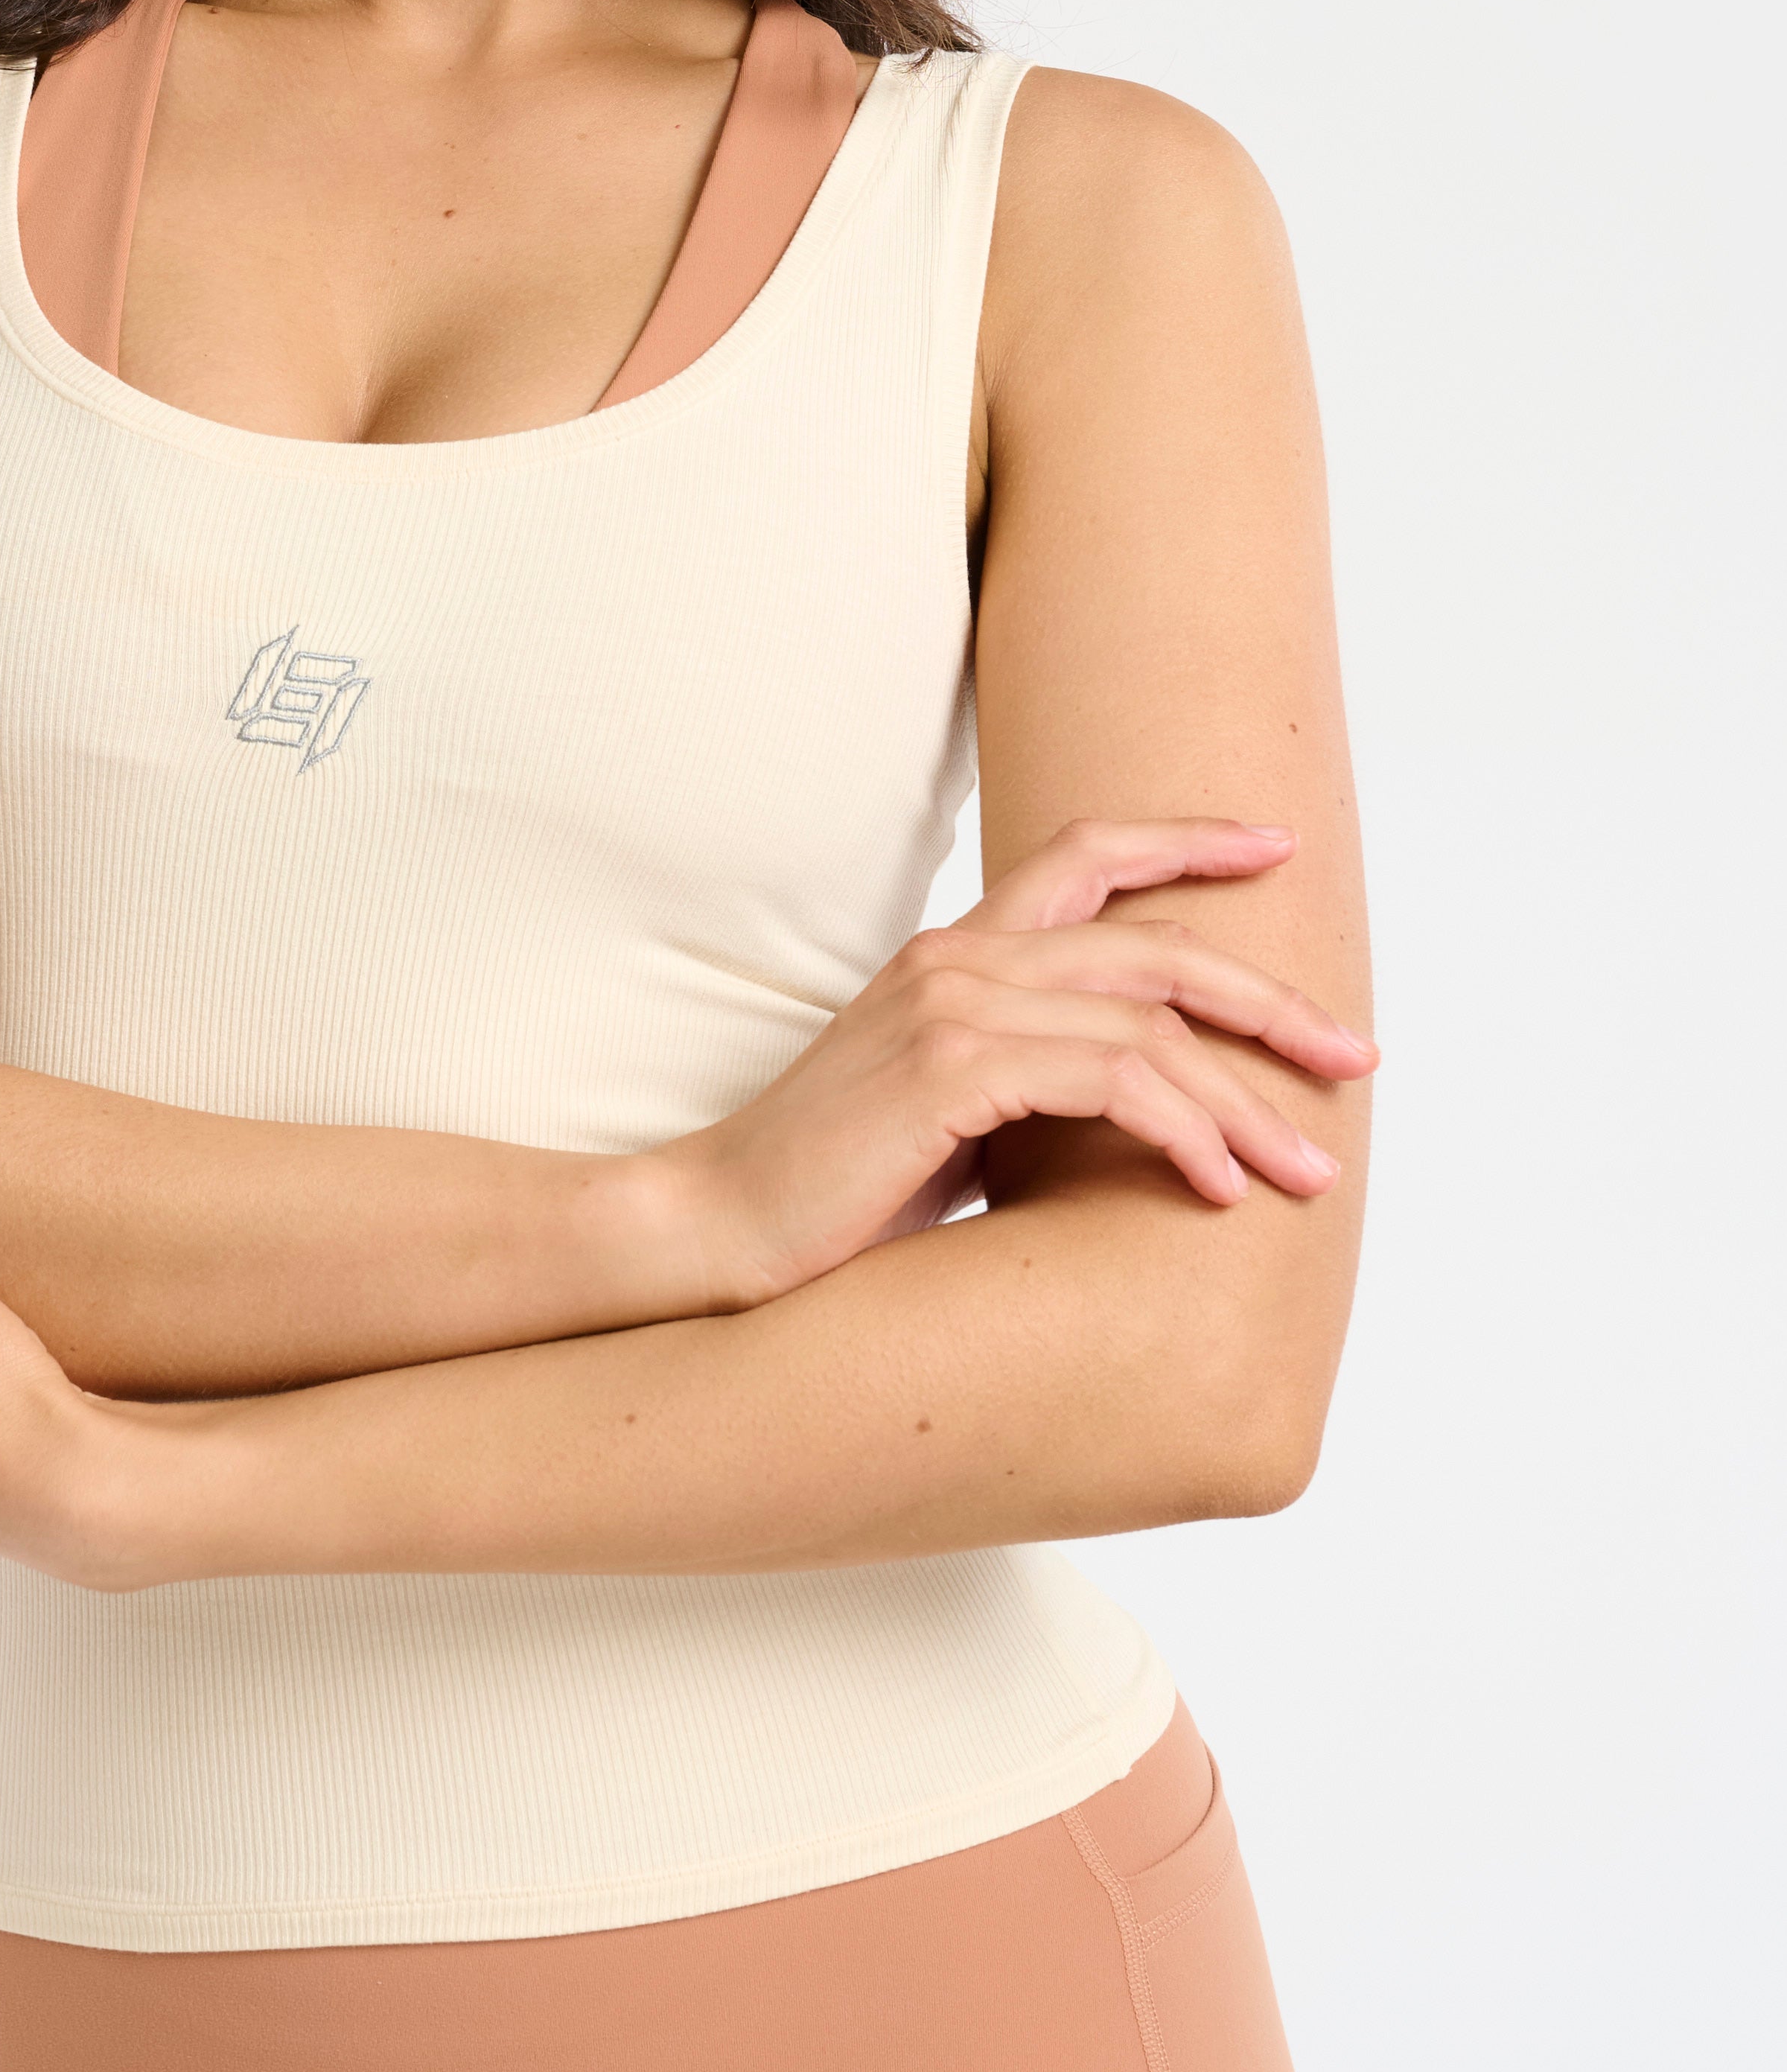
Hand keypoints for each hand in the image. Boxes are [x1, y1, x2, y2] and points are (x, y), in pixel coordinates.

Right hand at [664, 819, 1375, 1309]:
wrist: (716, 1231)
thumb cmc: (834, 1195)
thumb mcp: (950, 1117)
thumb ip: (1030, 1082)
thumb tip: (1135, 1110)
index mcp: (954, 953)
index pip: (1085, 854)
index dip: (1187, 840)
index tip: (1278, 846)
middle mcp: (959, 957)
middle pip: (1157, 950)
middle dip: (1273, 1005)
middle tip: (1355, 1056)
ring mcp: (953, 1005)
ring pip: (1153, 1027)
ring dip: (1248, 1104)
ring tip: (1307, 1173)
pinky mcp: (951, 1068)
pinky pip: (1114, 1080)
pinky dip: (1185, 1132)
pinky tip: (1220, 1188)